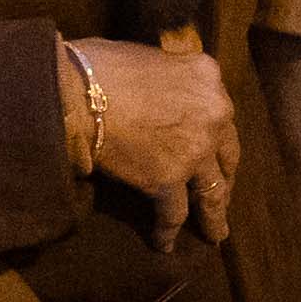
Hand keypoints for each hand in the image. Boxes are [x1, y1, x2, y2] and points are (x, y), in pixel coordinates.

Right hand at [68, 32, 237, 241]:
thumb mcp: (152, 58)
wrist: (75, 92)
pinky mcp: (168, 178)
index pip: (221, 115)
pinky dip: (168, 231)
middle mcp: (213, 112)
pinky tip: (165, 244)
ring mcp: (194, 149)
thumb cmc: (97, 67)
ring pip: (210, 191)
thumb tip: (163, 96)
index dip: (218, 139)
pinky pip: (173, 213)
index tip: (216, 154)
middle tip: (221, 196)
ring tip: (215, 234)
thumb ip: (171, 80)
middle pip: (225, 154)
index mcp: (208, 77)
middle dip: (224, 177)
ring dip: (213, 216)